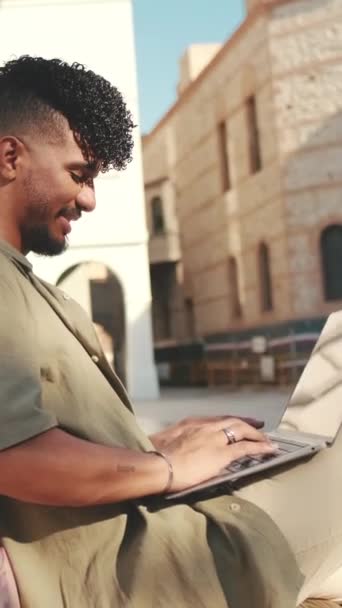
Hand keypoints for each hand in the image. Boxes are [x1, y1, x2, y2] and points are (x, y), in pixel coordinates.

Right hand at [152, 417, 275, 493]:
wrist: (154, 465)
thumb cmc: (151, 458)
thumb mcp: (161, 443)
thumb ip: (172, 443)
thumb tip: (171, 450)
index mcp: (189, 424)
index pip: (215, 420)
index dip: (228, 420)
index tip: (236, 421)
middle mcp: (204, 427)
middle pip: (231, 421)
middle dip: (247, 423)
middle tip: (259, 426)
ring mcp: (213, 439)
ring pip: (241, 431)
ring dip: (256, 435)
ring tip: (267, 441)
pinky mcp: (221, 454)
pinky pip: (246, 448)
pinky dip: (259, 447)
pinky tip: (268, 449)